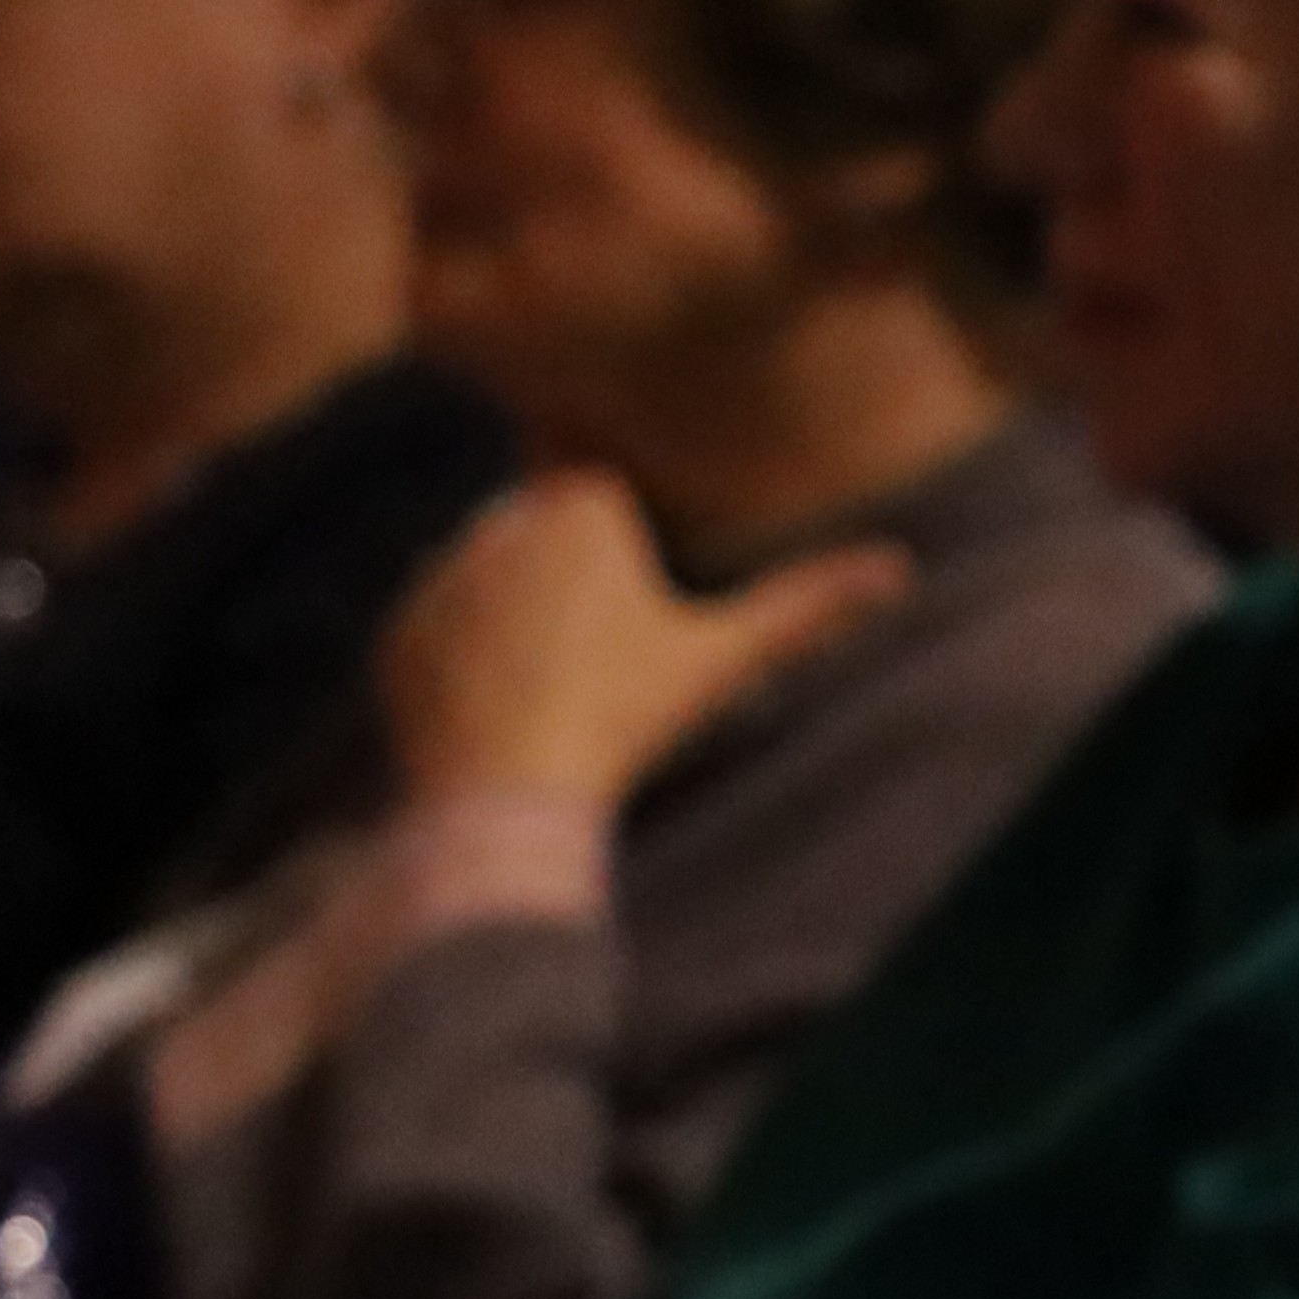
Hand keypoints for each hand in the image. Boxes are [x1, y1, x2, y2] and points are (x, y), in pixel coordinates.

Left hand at [376, 471, 910, 813]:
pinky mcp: (398, 631)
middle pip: (549, 543)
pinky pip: (442, 637)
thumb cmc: (626, 716)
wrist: (507, 793)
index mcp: (580, 505)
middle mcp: (498, 521)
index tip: (629, 623)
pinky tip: (502, 719)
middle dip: (569, 589)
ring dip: (517, 625)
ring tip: (550, 699)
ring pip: (494, 586)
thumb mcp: (725, 658)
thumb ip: (808, 603)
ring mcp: (438, 576)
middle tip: (595, 670)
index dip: (625, 567)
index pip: (606, 504)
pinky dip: (467, 670)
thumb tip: (900, 568)